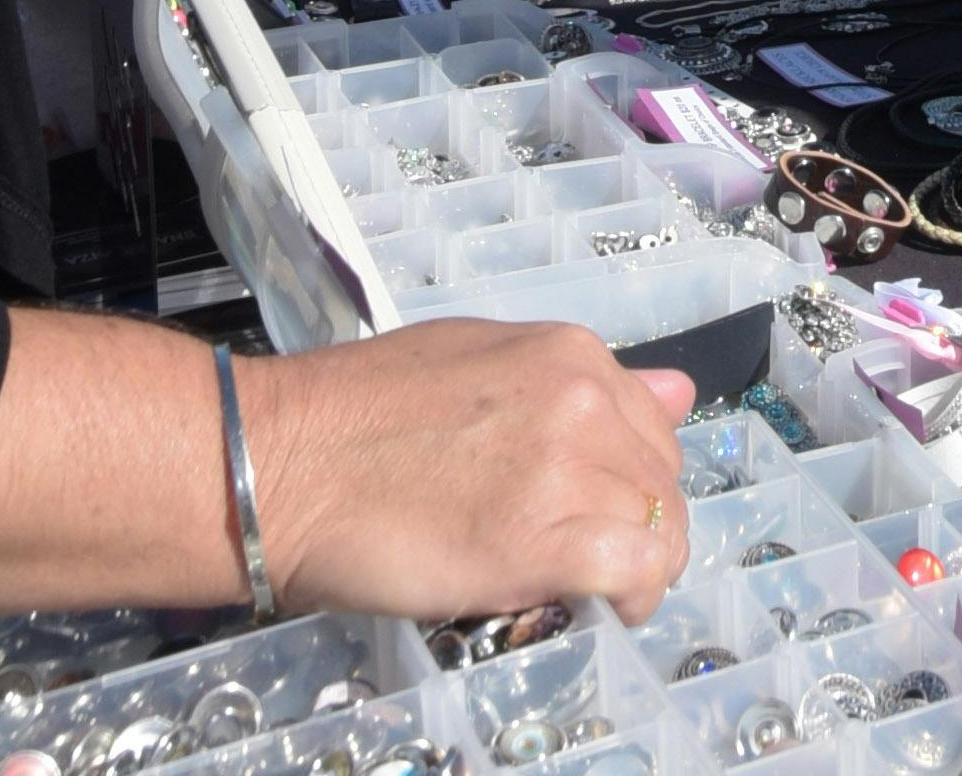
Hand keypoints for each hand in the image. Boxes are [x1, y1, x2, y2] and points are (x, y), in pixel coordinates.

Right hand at [241, 319, 693, 621]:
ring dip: (638, 568)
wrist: (286, 462)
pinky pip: (631, 571)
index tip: (606, 509)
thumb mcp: (480, 359)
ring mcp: (566, 468)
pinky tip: (602, 608)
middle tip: (598, 561)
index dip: (634, 477)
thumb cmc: (358, 414)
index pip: (653, 424)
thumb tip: (674, 393)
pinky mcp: (542, 541)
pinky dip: (629, 597)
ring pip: (657, 529)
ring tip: (594, 590)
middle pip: (660, 480)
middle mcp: (582, 401)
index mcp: (569, 353)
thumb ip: (576, 383)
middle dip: (642, 524)